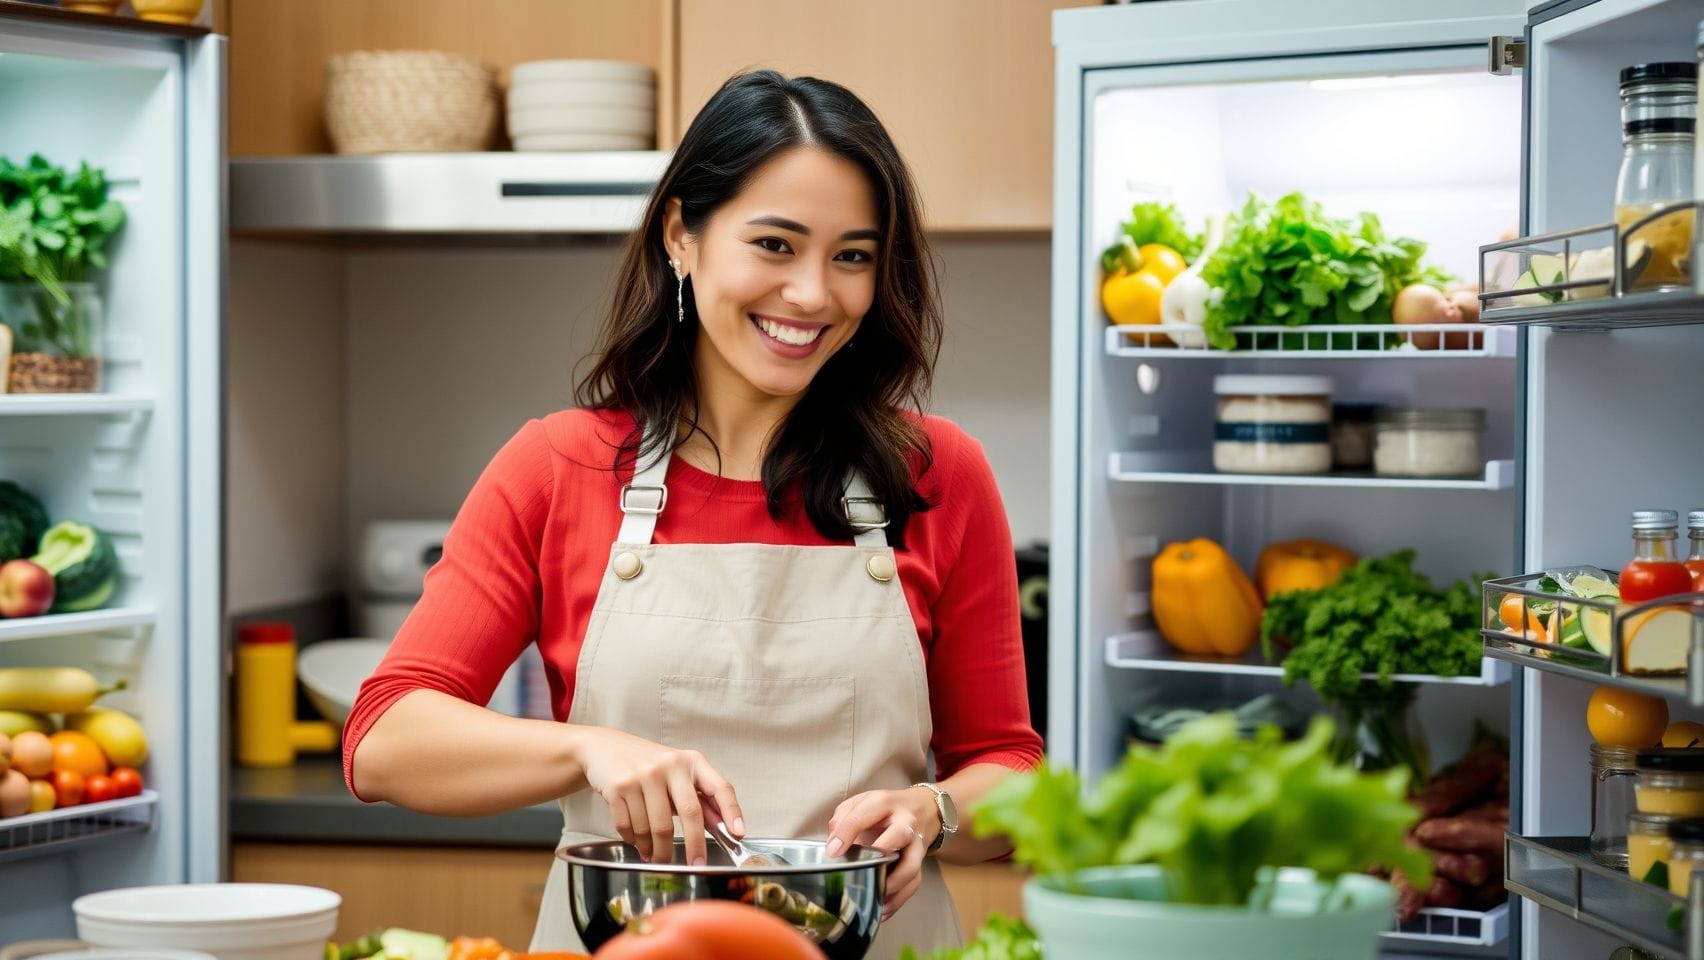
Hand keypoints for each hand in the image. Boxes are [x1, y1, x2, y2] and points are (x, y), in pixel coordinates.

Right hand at [571, 726, 743, 865]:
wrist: (605, 747)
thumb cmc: (648, 765)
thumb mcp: (678, 775)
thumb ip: (701, 799)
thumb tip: (726, 828)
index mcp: (691, 762)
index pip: (719, 787)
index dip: (732, 811)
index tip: (738, 834)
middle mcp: (669, 765)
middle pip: (689, 813)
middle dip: (695, 845)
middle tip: (696, 864)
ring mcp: (643, 775)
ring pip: (656, 827)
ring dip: (657, 850)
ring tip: (656, 855)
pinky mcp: (619, 786)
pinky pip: (630, 827)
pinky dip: (636, 842)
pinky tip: (638, 842)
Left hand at [825, 787, 939, 920]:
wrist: (922, 809)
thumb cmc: (886, 809)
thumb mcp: (862, 802)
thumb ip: (843, 818)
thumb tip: (832, 842)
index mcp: (885, 803)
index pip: (864, 815)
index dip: (846, 833)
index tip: (832, 852)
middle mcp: (905, 822)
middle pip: (899, 835)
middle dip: (879, 855)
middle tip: (859, 871)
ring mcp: (916, 843)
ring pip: (911, 866)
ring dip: (893, 886)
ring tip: (874, 898)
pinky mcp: (920, 861)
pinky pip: (914, 882)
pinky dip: (899, 899)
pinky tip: (883, 908)